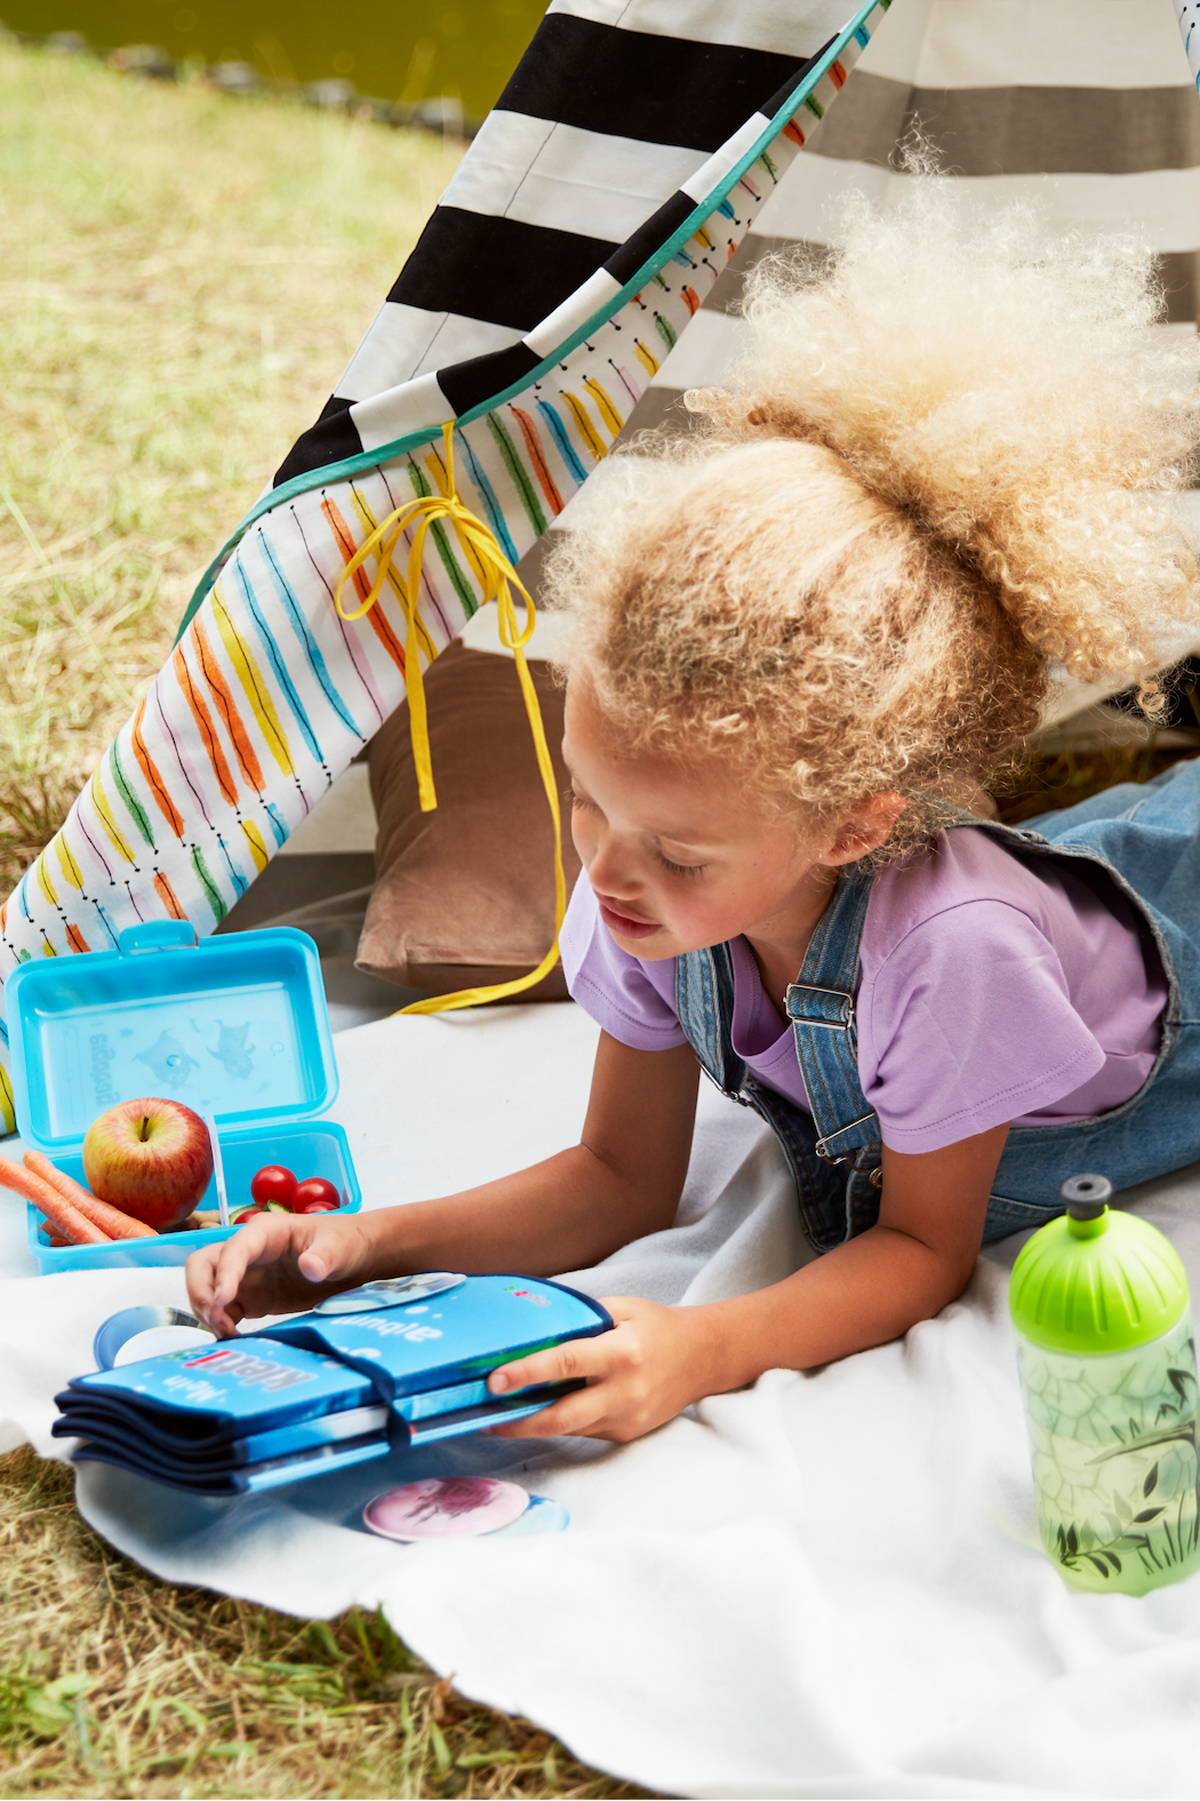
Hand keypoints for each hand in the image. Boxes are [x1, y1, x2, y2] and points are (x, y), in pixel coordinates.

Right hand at [185, 1211, 379, 1335]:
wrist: (353, 1260)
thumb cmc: (344, 1243)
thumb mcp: (340, 1248)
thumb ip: (324, 1256)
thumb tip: (309, 1267)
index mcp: (266, 1231)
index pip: (234, 1248)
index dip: (224, 1273)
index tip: (222, 1300)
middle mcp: (247, 1251)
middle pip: (203, 1265)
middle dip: (200, 1291)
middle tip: (217, 1319)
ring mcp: (245, 1275)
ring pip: (206, 1288)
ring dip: (207, 1311)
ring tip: (227, 1333)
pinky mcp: (250, 1298)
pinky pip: (222, 1310)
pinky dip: (220, 1325)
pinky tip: (232, 1339)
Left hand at [486, 1295, 714, 1442]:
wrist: (704, 1358)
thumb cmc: (658, 1326)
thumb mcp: (622, 1308)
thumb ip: (582, 1318)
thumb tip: (534, 1326)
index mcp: (622, 1353)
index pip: (565, 1365)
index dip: (526, 1374)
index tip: (494, 1380)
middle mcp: (624, 1391)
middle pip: (561, 1417)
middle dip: (517, 1421)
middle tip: (482, 1415)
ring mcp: (627, 1418)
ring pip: (568, 1429)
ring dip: (532, 1424)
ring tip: (498, 1414)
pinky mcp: (626, 1434)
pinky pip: (583, 1431)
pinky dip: (559, 1423)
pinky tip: (538, 1412)